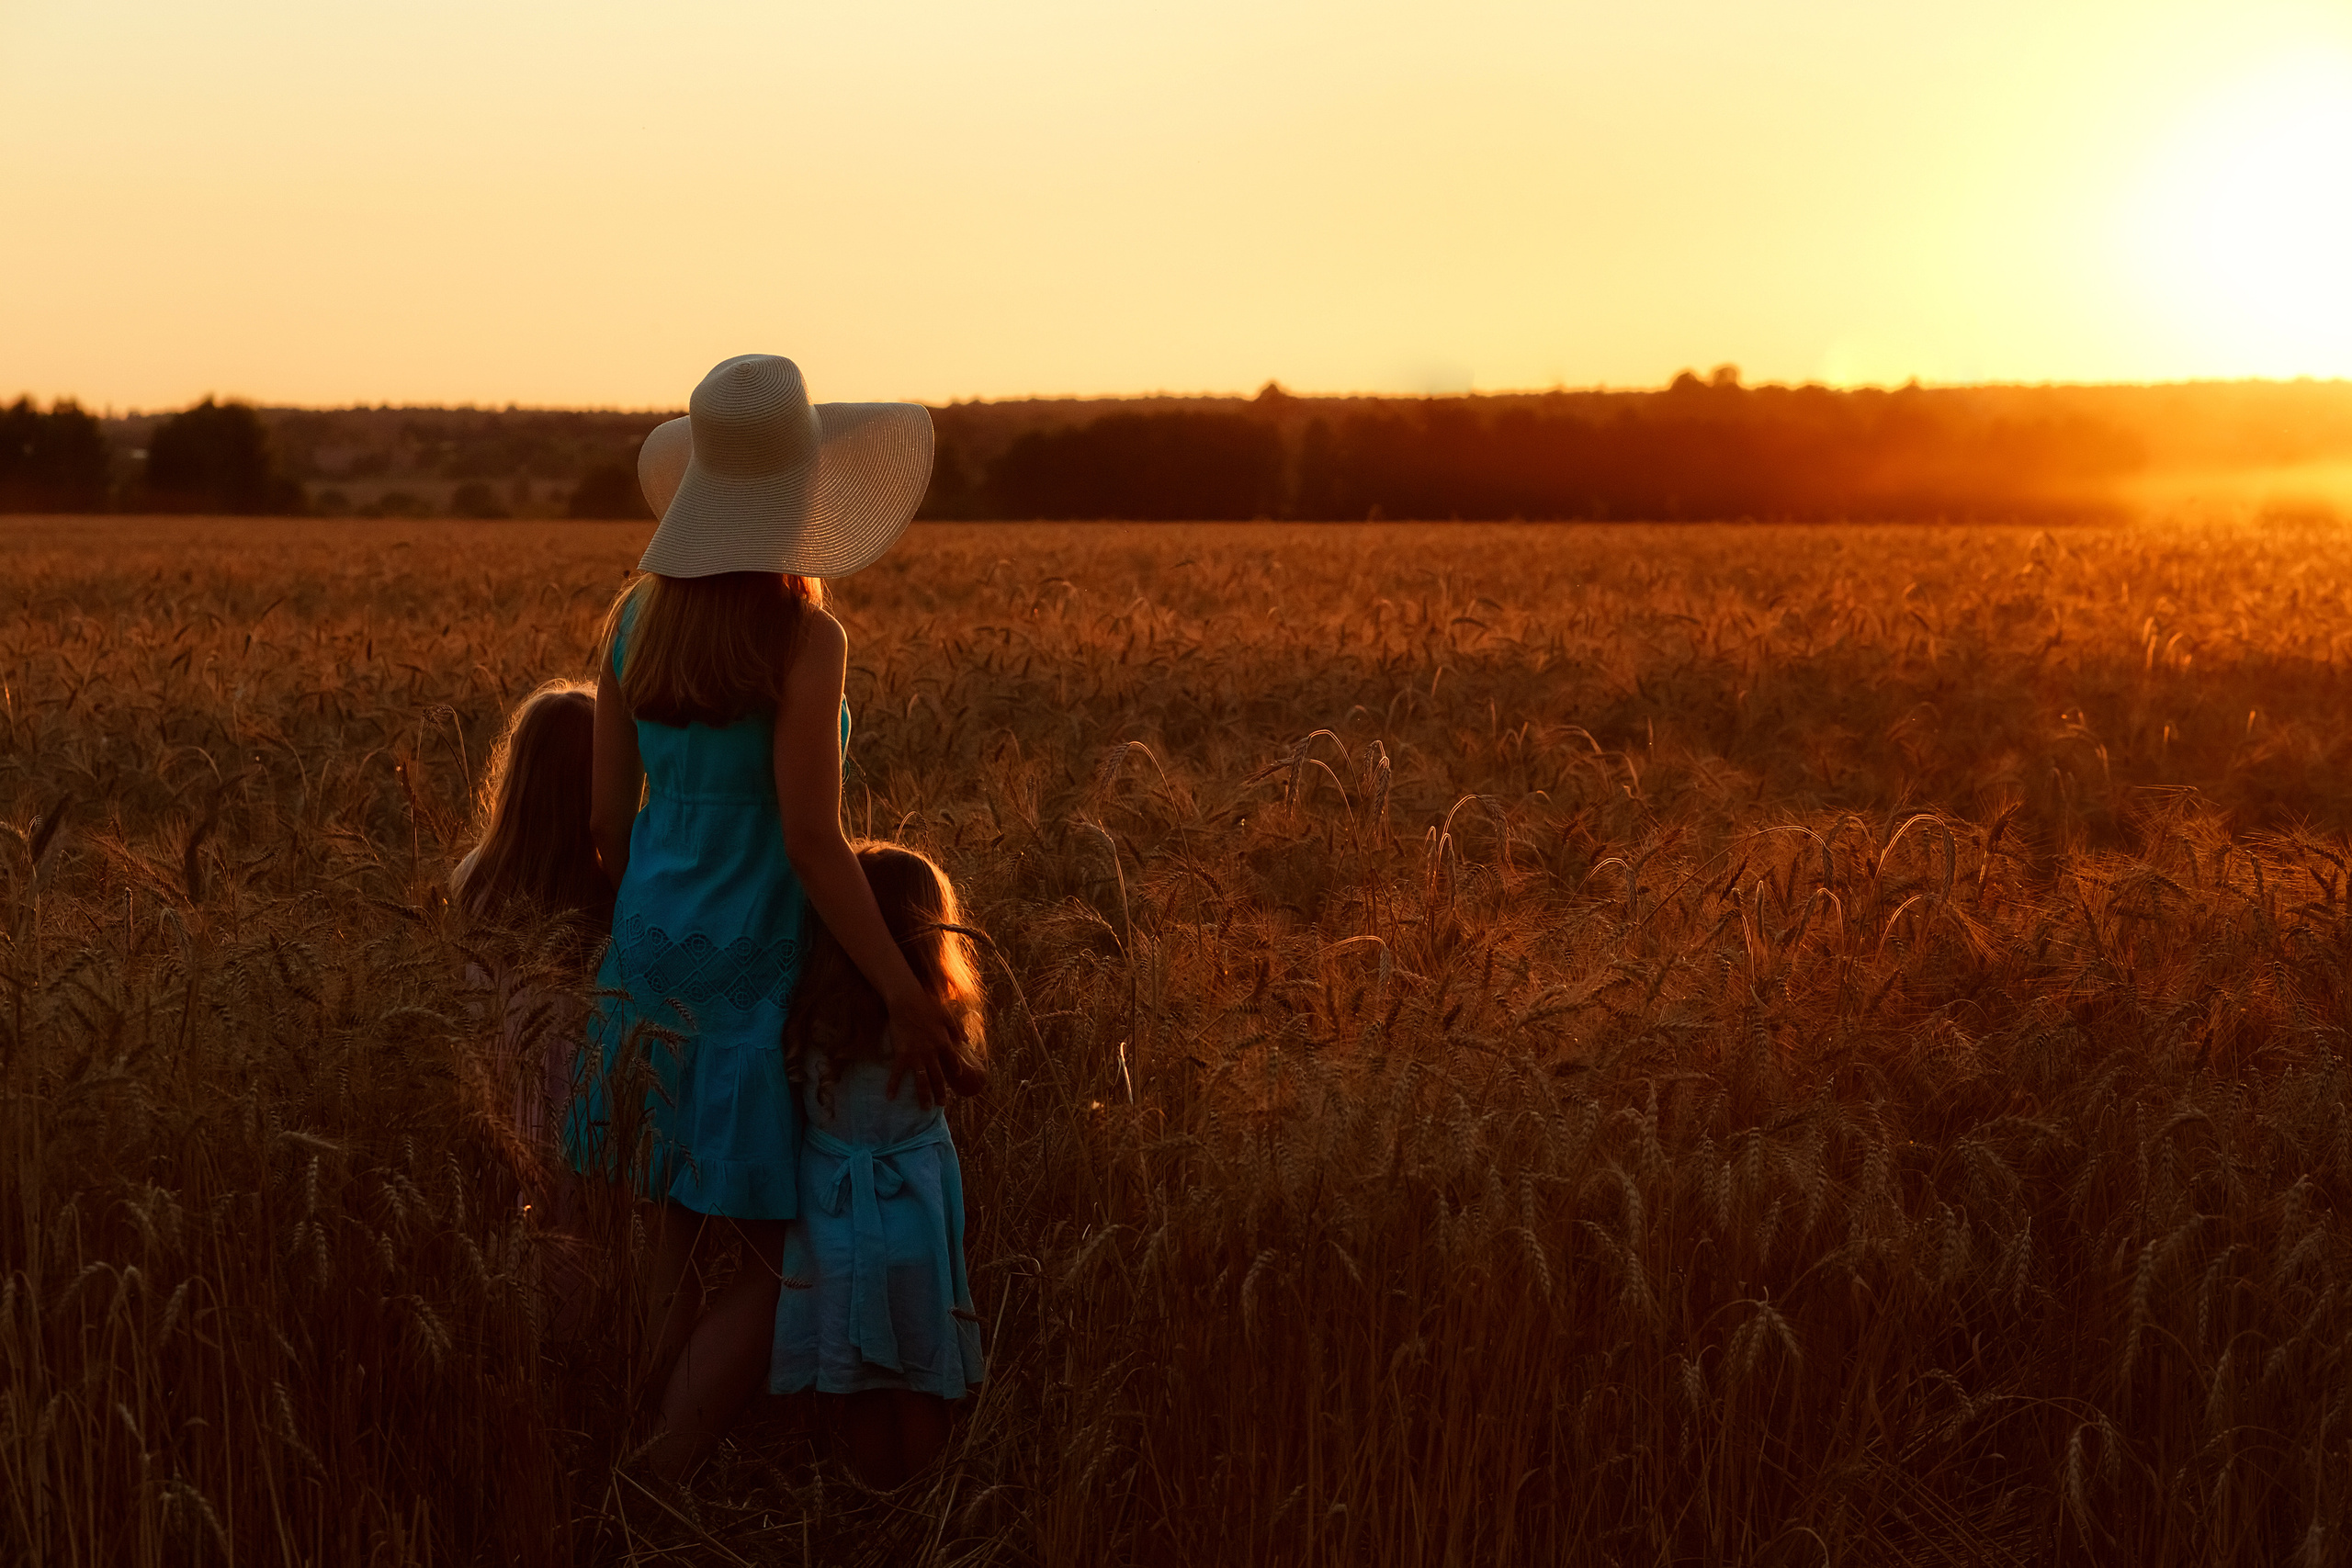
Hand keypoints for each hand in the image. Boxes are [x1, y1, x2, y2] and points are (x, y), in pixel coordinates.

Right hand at [885, 985, 958, 1107]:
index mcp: (944, 1043)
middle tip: (942, 1104)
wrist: (906, 1001)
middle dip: (941, 1092)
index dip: (956, 1070)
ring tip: (926, 1109)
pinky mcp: (901, 1055)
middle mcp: (932, 1053)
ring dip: (924, 1096)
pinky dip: (893, 1086)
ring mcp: (917, 1056)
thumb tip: (965, 1040)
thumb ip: (957, 1029)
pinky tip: (890, 1097)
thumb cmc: (927, 1005)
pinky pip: (897, 1074)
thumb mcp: (947, 1016)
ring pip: (922, 1082)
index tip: (957, 1077)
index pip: (953, 1062)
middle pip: (939, 1077)